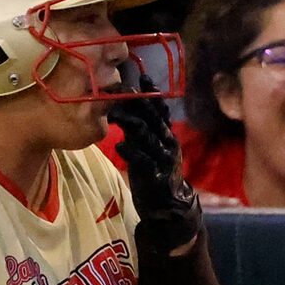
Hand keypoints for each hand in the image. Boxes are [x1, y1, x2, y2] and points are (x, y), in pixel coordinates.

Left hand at [107, 93, 203, 257]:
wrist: (168, 206)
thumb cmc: (156, 173)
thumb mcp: (151, 148)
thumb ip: (141, 130)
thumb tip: (123, 108)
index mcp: (168, 135)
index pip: (162, 110)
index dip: (153, 95)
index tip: (144, 78)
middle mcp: (168, 143)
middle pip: (154, 118)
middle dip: (140, 103)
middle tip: (124, 89)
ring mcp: (162, 159)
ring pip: (148, 136)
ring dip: (131, 124)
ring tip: (115, 115)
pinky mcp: (154, 175)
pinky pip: (142, 160)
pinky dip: (130, 152)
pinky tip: (119, 145)